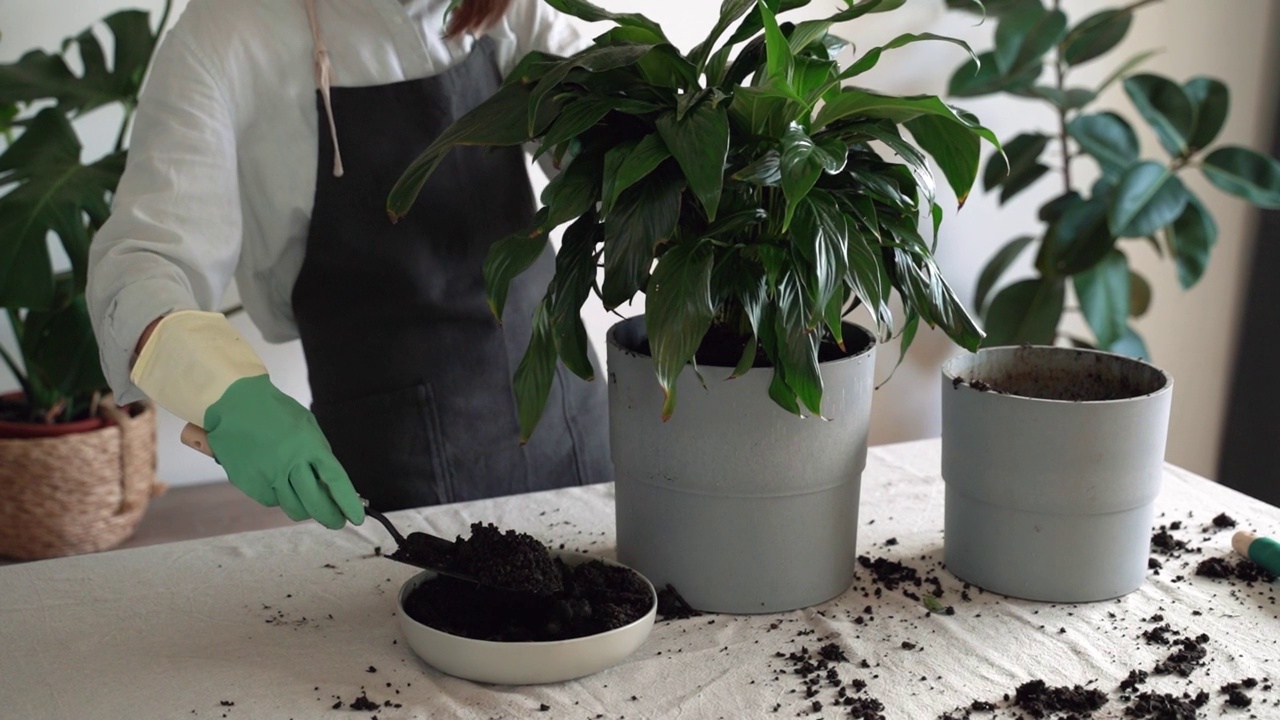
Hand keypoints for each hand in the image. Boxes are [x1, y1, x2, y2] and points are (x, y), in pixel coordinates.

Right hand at [203, 374, 363, 528]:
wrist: (233, 404)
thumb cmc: (275, 413)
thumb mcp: (307, 425)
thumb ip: (320, 454)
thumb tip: (331, 485)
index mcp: (309, 445)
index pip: (336, 481)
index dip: (348, 503)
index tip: (357, 517)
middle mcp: (290, 463)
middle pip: (316, 504)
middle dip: (331, 517)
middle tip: (336, 521)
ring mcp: (268, 476)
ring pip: (294, 509)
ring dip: (305, 509)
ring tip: (307, 499)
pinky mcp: (249, 484)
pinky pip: (272, 501)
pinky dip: (279, 497)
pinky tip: (277, 482)